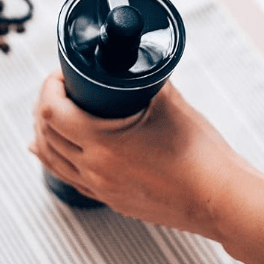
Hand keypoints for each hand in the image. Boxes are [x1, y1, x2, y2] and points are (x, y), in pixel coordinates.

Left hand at [30, 71, 263, 238]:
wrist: (219, 198)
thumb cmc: (200, 156)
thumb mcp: (168, 103)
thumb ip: (143, 78)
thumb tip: (132, 65)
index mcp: (105, 142)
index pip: (52, 110)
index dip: (49, 86)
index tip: (61, 74)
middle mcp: (95, 169)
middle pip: (45, 133)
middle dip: (45, 103)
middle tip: (60, 87)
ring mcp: (100, 187)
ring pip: (51, 158)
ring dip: (44, 131)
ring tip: (50, 113)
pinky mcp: (109, 198)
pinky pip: (67, 177)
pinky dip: (53, 157)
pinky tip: (50, 151)